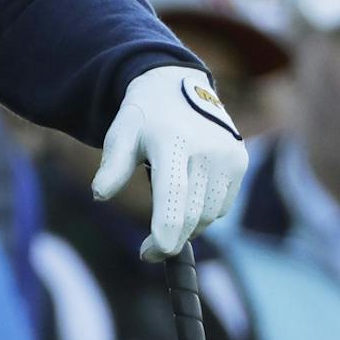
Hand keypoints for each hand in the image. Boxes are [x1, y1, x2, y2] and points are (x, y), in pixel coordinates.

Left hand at [92, 66, 248, 261]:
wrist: (179, 86)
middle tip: (148, 252)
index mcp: (173, 142)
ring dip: (187, 228)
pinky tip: (186, 200)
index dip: (165, 231)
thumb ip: (112, 165)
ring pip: (209, 215)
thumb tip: (99, 195)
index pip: (173, 195)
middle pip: (192, 215)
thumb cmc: (144, 117)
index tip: (150, 253)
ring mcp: (228, 156)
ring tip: (165, 221)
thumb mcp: (121, 134)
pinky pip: (222, 205)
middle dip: (169, 241)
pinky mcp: (240, 161)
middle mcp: (207, 149)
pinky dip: (204, 213)